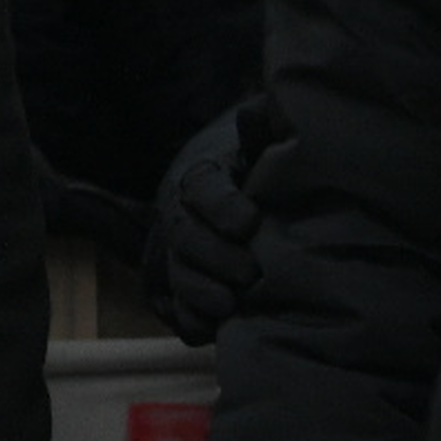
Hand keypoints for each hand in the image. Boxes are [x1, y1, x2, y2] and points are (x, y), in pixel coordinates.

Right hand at [146, 106, 263, 346]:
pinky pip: (176, 309)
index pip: (203, 188)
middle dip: (213, 257)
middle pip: (186, 236)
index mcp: (203, 178)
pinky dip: (192, 321)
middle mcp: (184, 217)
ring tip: (230, 304)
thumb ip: (264, 131)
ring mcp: (179, 255)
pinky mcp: (183, 289)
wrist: (238, 198)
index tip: (249, 222)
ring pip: (178, 274)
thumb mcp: (263, 147)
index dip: (222, 206)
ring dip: (199, 292)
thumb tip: (262, 111)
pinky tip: (213, 329)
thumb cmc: (261, 172)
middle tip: (249, 273)